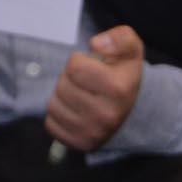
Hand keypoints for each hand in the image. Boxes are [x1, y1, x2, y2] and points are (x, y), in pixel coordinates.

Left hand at [45, 26, 144, 152]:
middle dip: (69, 79)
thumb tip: (96, 44)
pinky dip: (58, 115)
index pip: (74, 66)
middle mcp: (106, 115)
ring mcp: (92, 133)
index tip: (91, 67)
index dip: (79, 61)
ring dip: (62, 96)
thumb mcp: (131, 49)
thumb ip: (120, 38)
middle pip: (62, 85)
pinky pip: (50, 124)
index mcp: (118, 88)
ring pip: (53, 105)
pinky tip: (74, 111)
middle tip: (84, 83)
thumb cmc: (124, 75)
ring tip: (79, 96)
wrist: (132, 112)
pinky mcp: (79, 144)